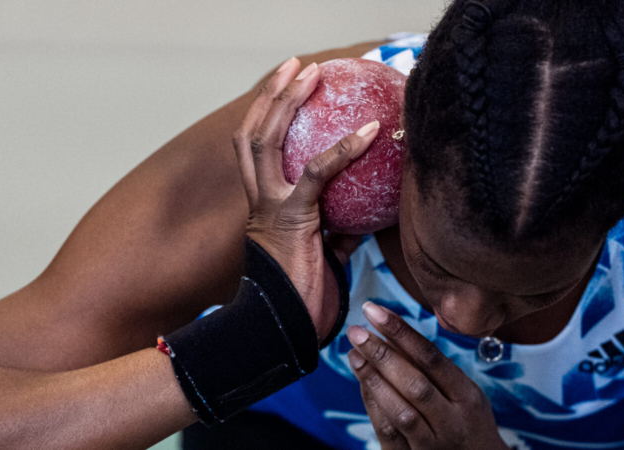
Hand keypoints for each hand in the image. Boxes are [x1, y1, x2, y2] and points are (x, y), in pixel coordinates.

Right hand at [233, 57, 379, 341]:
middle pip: (252, 135)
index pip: (261, 154)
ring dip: (285, 102)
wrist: (281, 335)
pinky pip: (318, 174)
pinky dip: (344, 149)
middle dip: (271, 97)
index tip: (293, 93)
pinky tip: (370, 131)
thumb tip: (361, 219)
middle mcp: (260, 203)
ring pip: (266, 140)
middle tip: (296, 68)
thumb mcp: (324, 260)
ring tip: (310, 73)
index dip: (272, 120)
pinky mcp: (292, 219)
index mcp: (264, 211)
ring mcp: (270, 208)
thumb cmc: (302, 307)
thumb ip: (336, 234)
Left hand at [347, 302, 508, 449]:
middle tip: (356, 331)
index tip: (376, 311)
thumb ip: (436, 369)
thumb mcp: (465, 393)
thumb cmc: (469, 423)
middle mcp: (453, 419)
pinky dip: (375, 406)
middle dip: (383, 354)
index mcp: (468, 396)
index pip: (432, 358)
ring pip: (401, 410)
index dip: (402, 332)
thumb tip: (396, 332)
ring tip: (354, 354)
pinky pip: (391, 432)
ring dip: (374, 380)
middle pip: (415, 383)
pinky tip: (362, 384)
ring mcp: (435, 442)